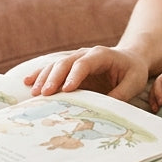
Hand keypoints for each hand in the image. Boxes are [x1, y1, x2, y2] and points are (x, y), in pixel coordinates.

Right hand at [24, 45, 147, 102]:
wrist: (130, 59)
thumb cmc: (133, 71)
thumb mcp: (134, 82)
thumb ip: (121, 93)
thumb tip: (105, 107)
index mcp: (101, 55)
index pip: (84, 63)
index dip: (74, 75)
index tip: (66, 89)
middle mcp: (85, 54)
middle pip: (65, 63)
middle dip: (53, 78)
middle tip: (44, 94)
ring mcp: (75, 58)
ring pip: (55, 64)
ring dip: (43, 77)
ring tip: (33, 93)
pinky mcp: (69, 66)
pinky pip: (52, 68)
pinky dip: (39, 74)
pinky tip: (27, 82)